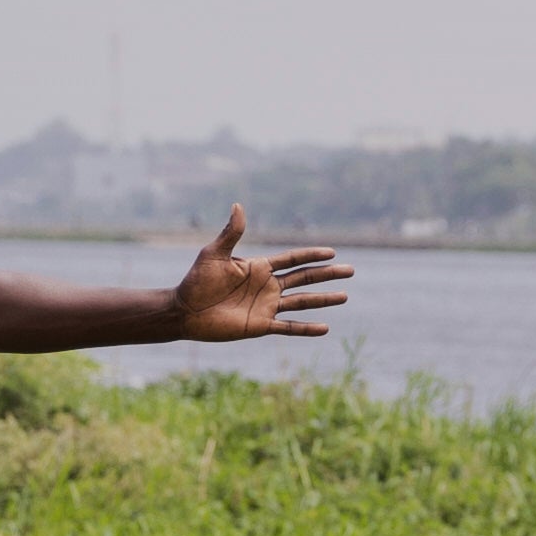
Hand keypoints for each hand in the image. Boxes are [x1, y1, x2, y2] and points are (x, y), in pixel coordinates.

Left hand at [170, 205, 349, 341]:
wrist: (185, 311)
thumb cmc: (197, 280)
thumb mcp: (214, 254)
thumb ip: (231, 233)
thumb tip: (238, 206)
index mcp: (259, 268)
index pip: (292, 260)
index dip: (312, 255)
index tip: (332, 252)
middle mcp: (267, 286)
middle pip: (304, 278)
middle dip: (327, 275)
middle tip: (350, 270)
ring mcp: (266, 306)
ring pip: (302, 302)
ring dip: (323, 299)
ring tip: (344, 296)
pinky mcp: (260, 326)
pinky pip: (288, 327)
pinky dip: (307, 328)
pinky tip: (325, 328)